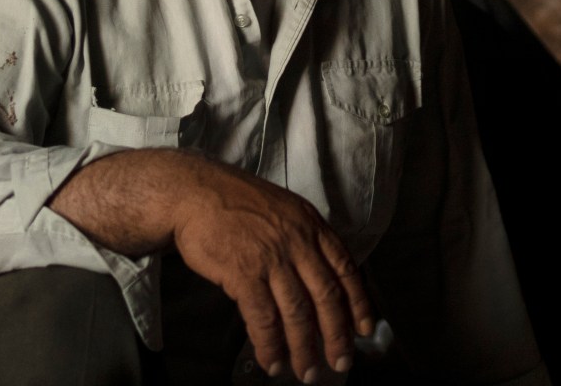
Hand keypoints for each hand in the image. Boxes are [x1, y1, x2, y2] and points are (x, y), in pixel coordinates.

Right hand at [167, 157, 375, 381]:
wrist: (195, 193)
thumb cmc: (237, 203)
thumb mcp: (285, 212)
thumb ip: (305, 241)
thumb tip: (321, 280)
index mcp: (312, 226)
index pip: (346, 269)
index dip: (358, 303)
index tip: (365, 330)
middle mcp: (298, 242)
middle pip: (327, 296)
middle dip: (337, 334)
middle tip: (340, 363)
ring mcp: (272, 258)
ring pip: (298, 312)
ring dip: (304, 348)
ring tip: (307, 372)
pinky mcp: (244, 273)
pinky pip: (263, 318)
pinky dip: (270, 345)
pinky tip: (273, 361)